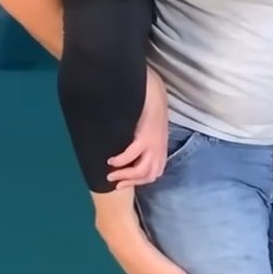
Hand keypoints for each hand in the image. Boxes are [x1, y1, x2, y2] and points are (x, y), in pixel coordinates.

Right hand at [108, 69, 168, 186]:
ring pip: (143, 170)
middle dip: (131, 181)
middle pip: (149, 175)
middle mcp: (160, 148)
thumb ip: (143, 143)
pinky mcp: (147, 135)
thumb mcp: (149, 129)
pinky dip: (122, 161)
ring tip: (111, 173)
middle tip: (114, 182)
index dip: (140, 181)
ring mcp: (155, 142)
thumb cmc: (148, 109)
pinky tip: (112, 160)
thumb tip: (128, 154)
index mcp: (161, 147)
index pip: (155, 172)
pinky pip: (133, 154)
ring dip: (125, 175)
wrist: (153, 91)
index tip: (123, 183)